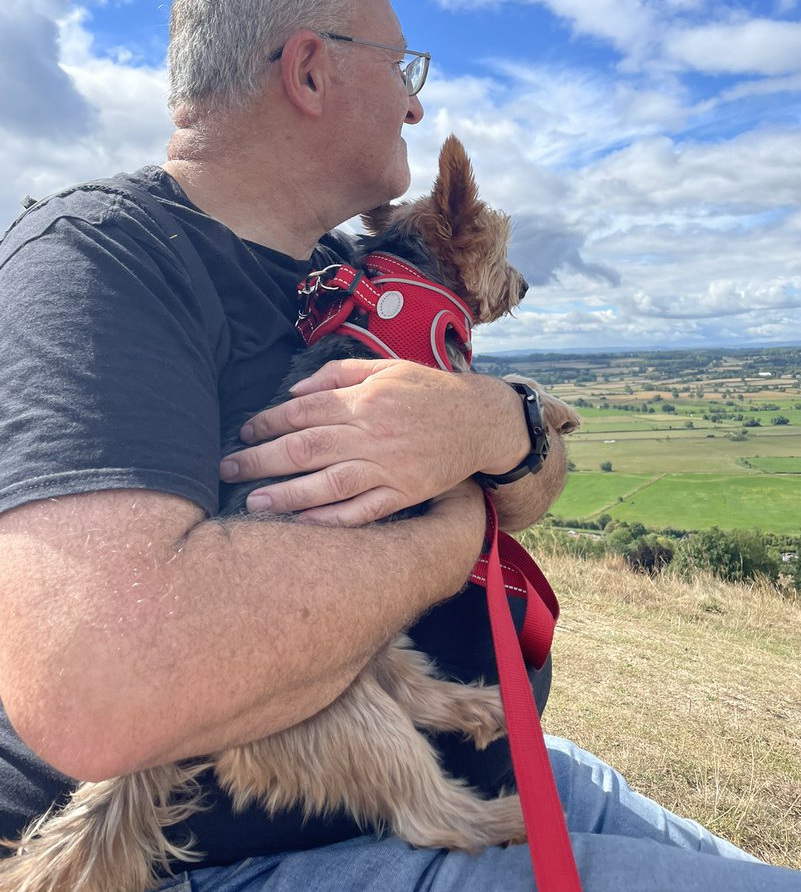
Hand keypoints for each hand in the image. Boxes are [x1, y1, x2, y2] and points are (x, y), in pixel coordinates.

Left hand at [219, 359, 523, 524]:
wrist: (482, 421)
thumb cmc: (430, 390)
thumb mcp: (387, 367)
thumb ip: (339, 374)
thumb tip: (295, 392)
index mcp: (365, 398)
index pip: (304, 411)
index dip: (268, 422)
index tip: (244, 432)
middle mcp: (372, 433)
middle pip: (306, 447)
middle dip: (261, 459)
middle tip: (227, 469)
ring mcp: (389, 467)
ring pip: (328, 483)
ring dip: (287, 494)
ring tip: (253, 503)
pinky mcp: (404, 493)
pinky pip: (363, 511)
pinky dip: (333, 519)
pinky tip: (303, 525)